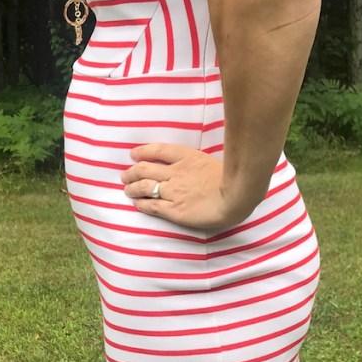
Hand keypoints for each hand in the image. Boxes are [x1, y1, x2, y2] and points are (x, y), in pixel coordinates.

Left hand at [121, 143, 259, 231]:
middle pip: (145, 169)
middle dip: (131, 172)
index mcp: (187, 158)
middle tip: (125, 175)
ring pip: (144, 187)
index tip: (134, 154)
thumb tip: (186, 162)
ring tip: (127, 189)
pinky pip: (152, 206)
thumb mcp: (212, 161)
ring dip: (132, 188)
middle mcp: (175, 173)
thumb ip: (195, 161)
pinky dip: (141, 204)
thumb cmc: (231, 179)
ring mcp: (173, 192)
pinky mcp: (174, 210)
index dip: (143, 151)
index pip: (158, 150)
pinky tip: (137, 203)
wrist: (236, 197)